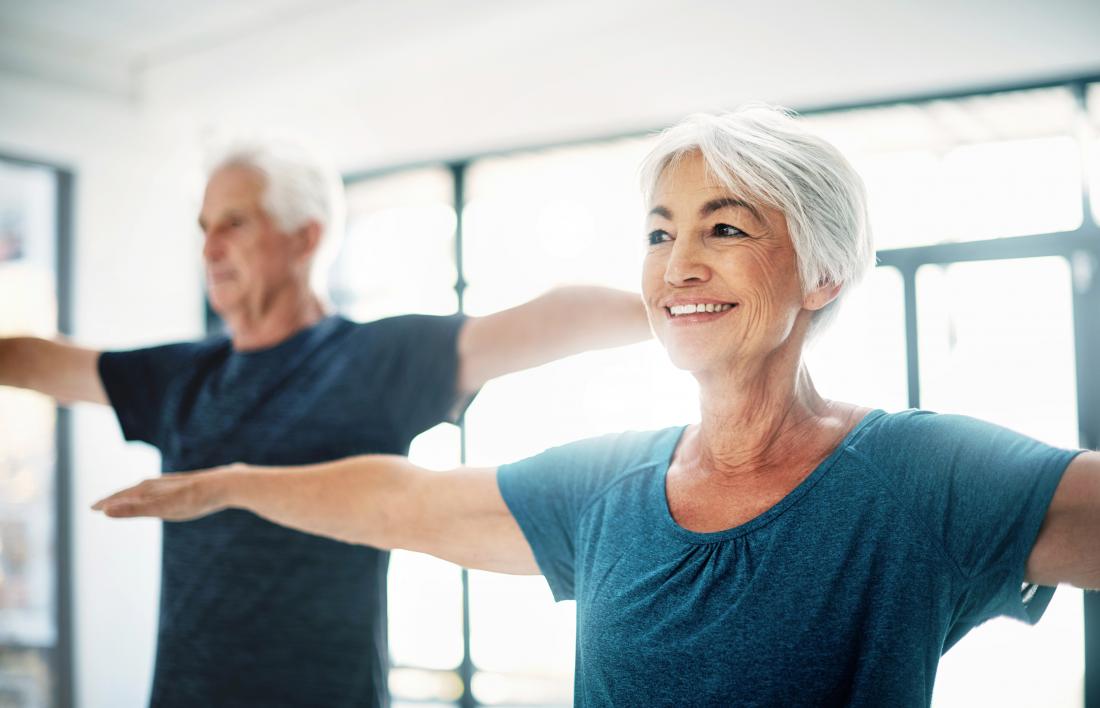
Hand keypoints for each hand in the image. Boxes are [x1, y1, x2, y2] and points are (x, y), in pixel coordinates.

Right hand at [91, 467, 236, 520]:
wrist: (226, 484)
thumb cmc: (195, 498)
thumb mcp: (163, 507)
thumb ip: (135, 510)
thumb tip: (105, 511)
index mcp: (149, 488)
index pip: (122, 496)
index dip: (107, 503)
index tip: (91, 508)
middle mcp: (158, 483)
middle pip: (131, 492)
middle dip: (116, 499)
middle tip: (100, 506)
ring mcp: (171, 485)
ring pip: (146, 490)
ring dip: (132, 496)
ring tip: (124, 501)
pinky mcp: (185, 487)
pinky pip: (161, 491)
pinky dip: (151, 495)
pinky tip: (159, 497)